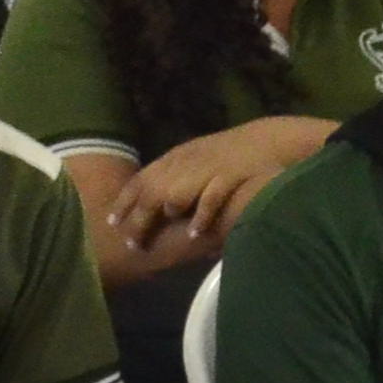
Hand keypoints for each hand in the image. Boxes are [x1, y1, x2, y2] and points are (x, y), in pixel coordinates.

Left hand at [113, 124, 319, 250]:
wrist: (270, 139)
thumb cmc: (234, 154)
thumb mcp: (199, 159)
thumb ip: (178, 175)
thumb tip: (158, 203)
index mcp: (178, 157)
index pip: (143, 179)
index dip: (125, 202)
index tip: (112, 223)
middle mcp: (187, 162)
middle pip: (152, 191)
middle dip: (138, 219)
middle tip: (130, 243)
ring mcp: (208, 169)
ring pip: (174, 194)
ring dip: (160, 218)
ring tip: (149, 242)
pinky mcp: (230, 176)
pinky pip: (210, 198)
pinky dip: (199, 216)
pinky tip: (192, 233)